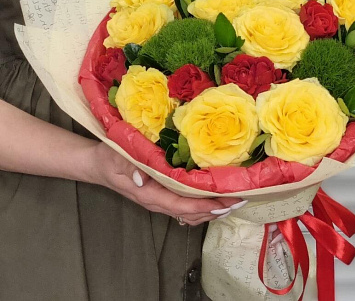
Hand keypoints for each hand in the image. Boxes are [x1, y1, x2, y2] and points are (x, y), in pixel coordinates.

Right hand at [90, 142, 245, 225]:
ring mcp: (161, 200)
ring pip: (191, 212)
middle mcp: (158, 201)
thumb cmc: (108, 159)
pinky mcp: (163, 195)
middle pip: (191, 212)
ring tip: (234, 201)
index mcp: (149, 194)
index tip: (223, 204)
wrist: (99, 165)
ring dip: (213, 209)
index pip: (180, 205)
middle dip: (216, 209)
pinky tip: (215, 198)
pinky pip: (186, 205)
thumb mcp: (115, 157)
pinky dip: (203, 205)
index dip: (202, 206)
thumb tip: (142, 178)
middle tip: (240, 200)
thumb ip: (127, 166)